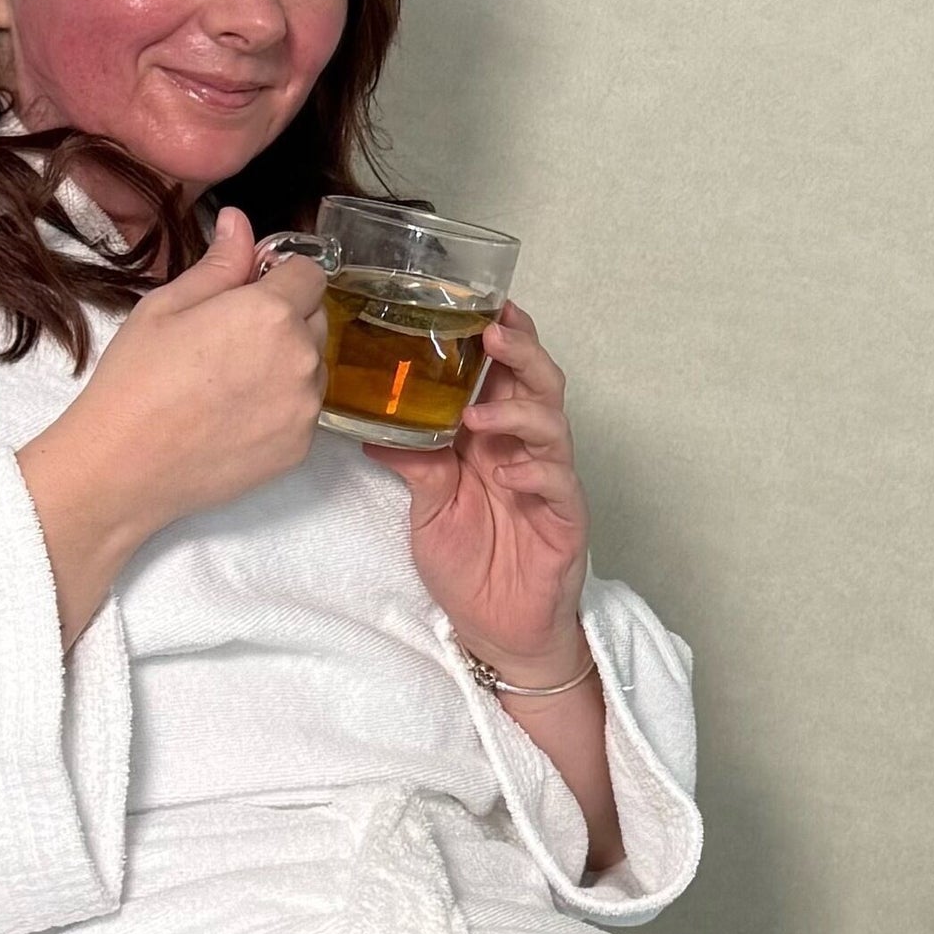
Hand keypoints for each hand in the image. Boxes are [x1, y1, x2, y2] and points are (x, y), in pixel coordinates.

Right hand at [16, 208, 329, 637]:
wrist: (122, 467)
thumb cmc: (134, 381)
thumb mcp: (166, 306)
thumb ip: (218, 264)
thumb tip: (239, 222)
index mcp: (271, 313)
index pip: (309, 273)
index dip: (279, 276)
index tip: (248, 290)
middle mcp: (302, 358)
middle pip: (316, 318)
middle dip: (285, 318)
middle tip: (228, 338)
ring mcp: (305, 407)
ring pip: (313, 366)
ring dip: (286, 363)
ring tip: (227, 381)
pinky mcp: (301, 446)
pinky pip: (303, 409)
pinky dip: (280, 405)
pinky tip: (233, 414)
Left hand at [372, 300, 590, 682]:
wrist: (498, 631)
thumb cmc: (469, 565)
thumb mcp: (427, 507)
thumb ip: (412, 463)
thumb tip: (369, 425)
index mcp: (494, 439)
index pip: (505, 374)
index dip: (504, 335)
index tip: (486, 302)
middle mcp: (525, 451)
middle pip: (539, 384)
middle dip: (522, 352)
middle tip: (495, 332)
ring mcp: (549, 482)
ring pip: (553, 426)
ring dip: (519, 412)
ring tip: (481, 414)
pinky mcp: (565, 519)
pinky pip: (559, 484)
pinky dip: (536, 472)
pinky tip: (511, 474)